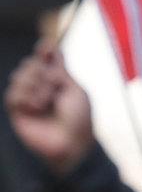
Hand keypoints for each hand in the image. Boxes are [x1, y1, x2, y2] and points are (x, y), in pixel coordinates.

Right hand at [5, 40, 92, 175]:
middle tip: (52, 86)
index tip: (46, 46)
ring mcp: (28, 99)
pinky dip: (25, 97)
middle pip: (29, 64)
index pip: (45, 61)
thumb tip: (52, 49)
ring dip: (34, 85)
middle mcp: (41, 89)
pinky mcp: (18, 112)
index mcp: (57, 83)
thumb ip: (61, 71)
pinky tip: (36, 106)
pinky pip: (12, 95)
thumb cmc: (79, 121)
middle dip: (40, 70)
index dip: (44, 52)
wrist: (72, 144)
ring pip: (19, 76)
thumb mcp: (75, 91)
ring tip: (46, 101)